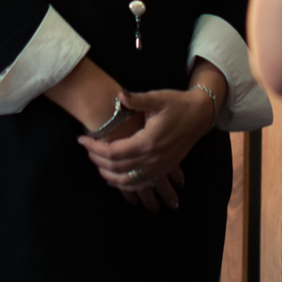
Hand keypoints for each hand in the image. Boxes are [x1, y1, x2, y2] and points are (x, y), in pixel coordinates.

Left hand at [78, 87, 219, 208]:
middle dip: (97, 160)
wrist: (200, 115)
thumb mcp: (158, 98)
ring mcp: (159, 167)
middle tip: (86, 149)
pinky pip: (139, 185)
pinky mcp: (163, 170)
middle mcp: (153, 159)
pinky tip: (114, 178)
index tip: (82, 139)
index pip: (113, 151)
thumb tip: (119, 96)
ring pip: (126, 181)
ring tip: (96, 163)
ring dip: (108, 175)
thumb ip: (136, 99)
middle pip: (116, 168)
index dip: (94, 147)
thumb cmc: (177, 104)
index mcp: (148, 141)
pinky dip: (124, 186)